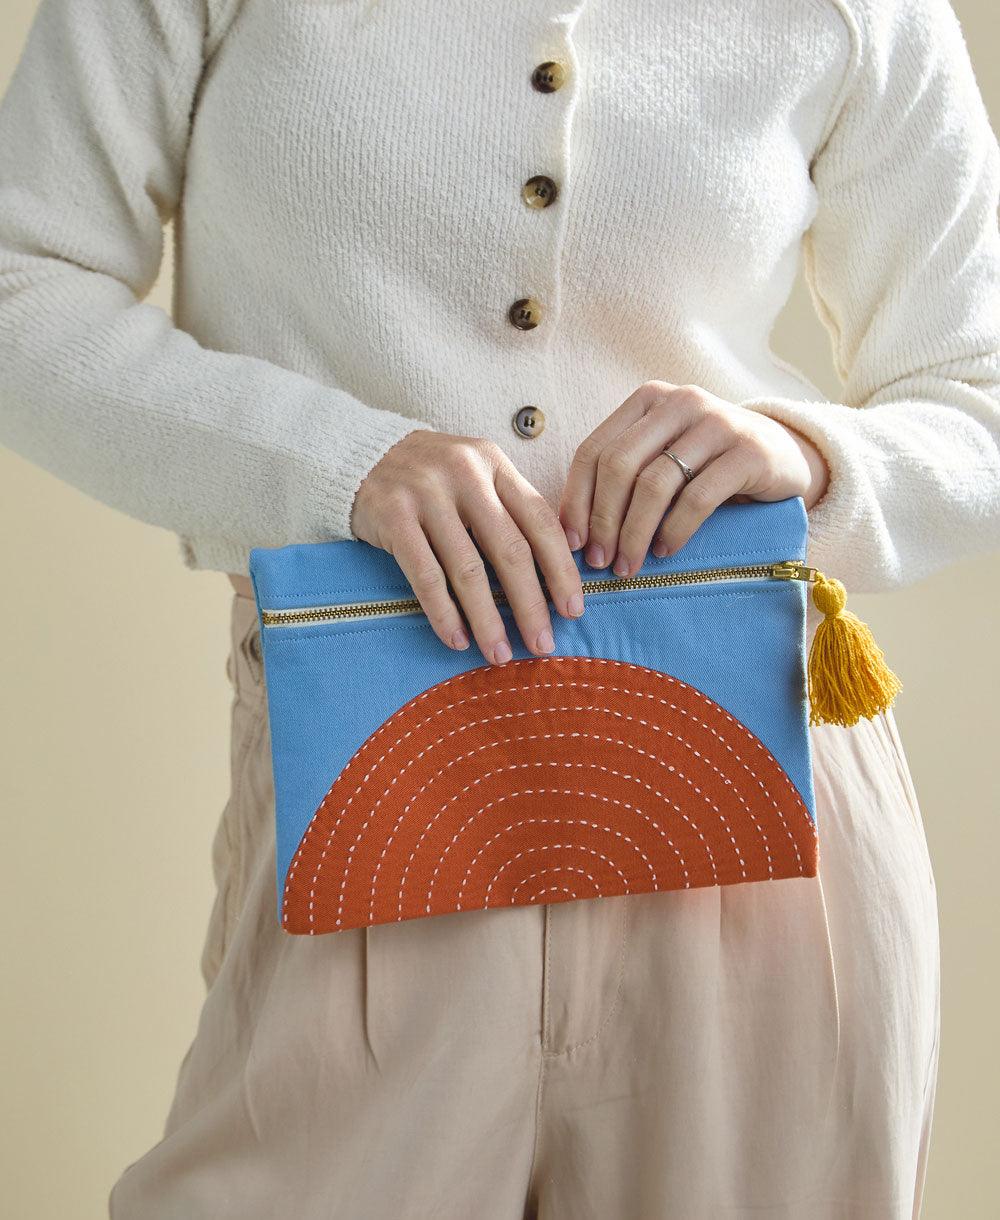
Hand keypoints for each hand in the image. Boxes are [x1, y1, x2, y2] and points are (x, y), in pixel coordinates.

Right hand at [349, 430, 584, 664]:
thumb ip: (510, 509)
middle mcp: (465, 474)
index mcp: (494, 464)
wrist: (360, 453)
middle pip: (510, 550)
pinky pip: (425, 576)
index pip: (540, 521)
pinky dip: (443, 613)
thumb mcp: (475, 475)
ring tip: (499, 653)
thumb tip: (553, 573)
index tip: (573, 610)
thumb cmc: (431, 476)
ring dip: (487, 620)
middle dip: (531, 605)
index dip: (561, 570)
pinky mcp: (392, 516)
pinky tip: (457, 639)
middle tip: (542, 644)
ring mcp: (426, 494)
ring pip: (468, 570)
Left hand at [558, 381, 830, 576]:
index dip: (577, 500)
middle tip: (600, 561)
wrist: (785, 456)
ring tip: (629, 565)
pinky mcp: (748, 451)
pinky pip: (697, 497)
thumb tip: (575, 533)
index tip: (571, 544)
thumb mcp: (665, 458)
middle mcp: (680, 403)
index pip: (593, 450)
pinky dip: (675, 530)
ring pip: (655, 483)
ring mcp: (716, 423)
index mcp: (648, 401)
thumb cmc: (710, 466)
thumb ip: (626, 477)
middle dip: (603, 520)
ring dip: (635, 532)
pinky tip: (666, 551)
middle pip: (619, 465)